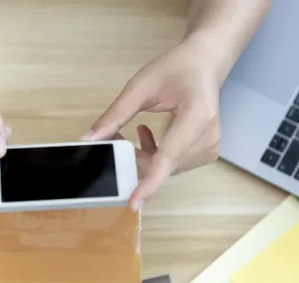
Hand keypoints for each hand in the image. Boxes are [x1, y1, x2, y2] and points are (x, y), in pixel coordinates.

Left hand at [83, 39, 222, 210]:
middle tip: (114, 136)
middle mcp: (207, 138)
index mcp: (197, 116)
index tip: (133, 202)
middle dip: (133, 158)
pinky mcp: (205, 153)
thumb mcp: (141, 86)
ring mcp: (209, 148)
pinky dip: (154, 156)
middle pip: (162, 165)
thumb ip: (115, 115)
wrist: (206, 63)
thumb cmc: (178, 68)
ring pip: (165, 168)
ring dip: (143, 156)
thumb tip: (90, 140)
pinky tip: (145, 136)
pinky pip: (172, 165)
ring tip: (132, 130)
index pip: (168, 157)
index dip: (149, 182)